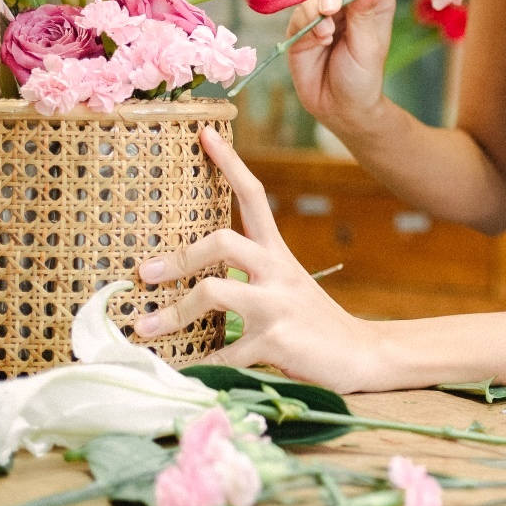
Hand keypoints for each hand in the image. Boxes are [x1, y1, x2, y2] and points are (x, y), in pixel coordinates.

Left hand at [133, 127, 383, 392]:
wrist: (362, 355)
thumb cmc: (314, 323)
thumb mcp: (286, 288)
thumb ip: (249, 279)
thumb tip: (194, 282)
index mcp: (279, 254)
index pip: (254, 196)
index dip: (229, 163)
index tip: (203, 134)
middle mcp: (278, 271)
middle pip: (222, 241)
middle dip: (177, 257)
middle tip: (143, 274)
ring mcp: (277, 306)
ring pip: (214, 293)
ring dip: (173, 313)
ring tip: (144, 329)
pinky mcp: (276, 342)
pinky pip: (223, 351)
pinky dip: (195, 364)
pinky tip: (179, 371)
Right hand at [286, 0, 396, 135]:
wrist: (338, 106)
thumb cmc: (363, 76)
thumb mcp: (370, 47)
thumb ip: (368, 15)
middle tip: (332, 8)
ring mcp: (321, 7)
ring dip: (316, 3)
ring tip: (326, 33)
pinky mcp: (299, 22)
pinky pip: (297, 9)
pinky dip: (306, 21)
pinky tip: (318, 40)